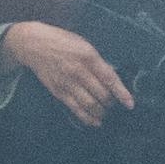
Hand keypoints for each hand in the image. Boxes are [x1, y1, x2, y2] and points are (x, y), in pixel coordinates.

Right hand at [1, 20, 132, 127]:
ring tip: (105, 113)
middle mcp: (79, 71)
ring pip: (90, 104)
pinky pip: (75, 109)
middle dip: (111, 103)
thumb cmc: (62, 41)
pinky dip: (87, 118)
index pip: (109, 78)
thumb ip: (98, 61)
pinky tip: (95, 122)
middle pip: (101, 94)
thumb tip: (111, 77)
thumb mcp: (84, 44)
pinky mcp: (58, 92)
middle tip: (114, 104)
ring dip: (101, 112)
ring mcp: (67, 83)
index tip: (130, 104)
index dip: (122, 93)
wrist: (34, 44)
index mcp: (88, 56)